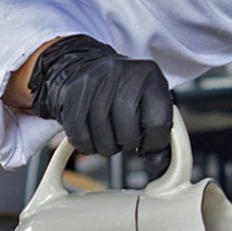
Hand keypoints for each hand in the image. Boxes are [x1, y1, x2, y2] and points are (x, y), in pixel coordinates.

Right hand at [28, 35, 172, 178]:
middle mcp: (124, 74)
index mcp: (150, 75)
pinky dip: (87, 145)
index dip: (154, 143)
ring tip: (110, 134)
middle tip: (125, 136)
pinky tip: (93, 135)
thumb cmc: (122, 89)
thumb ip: (159, 134)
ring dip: (107, 147)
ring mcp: (95, 84)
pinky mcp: (72, 95)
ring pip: (104, 139)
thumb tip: (158, 165)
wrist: (82, 65)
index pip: (159, 123)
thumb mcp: (148, 102)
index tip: (147, 144)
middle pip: (129, 134)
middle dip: (128, 144)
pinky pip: (80, 138)